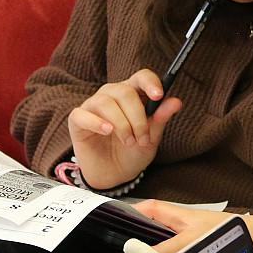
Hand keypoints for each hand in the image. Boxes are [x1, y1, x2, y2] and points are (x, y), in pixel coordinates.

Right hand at [67, 70, 182, 189]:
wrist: (115, 175)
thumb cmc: (133, 152)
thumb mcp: (151, 138)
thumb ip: (160, 119)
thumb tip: (175, 101)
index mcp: (133, 94)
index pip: (141, 77)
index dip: (150, 82)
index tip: (158, 96)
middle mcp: (111, 95)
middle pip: (125, 91)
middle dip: (138, 117)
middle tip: (142, 139)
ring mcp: (92, 106)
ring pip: (106, 102)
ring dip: (122, 124)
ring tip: (129, 142)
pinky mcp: (77, 120)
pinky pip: (83, 114)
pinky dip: (96, 123)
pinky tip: (108, 132)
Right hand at [103, 199, 252, 252]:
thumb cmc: (223, 235)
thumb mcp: (188, 243)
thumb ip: (160, 251)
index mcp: (170, 213)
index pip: (137, 211)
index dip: (118, 219)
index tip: (101, 234)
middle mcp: (172, 224)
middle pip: (140, 231)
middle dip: (123, 244)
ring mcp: (178, 238)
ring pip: (150, 247)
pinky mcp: (185, 252)